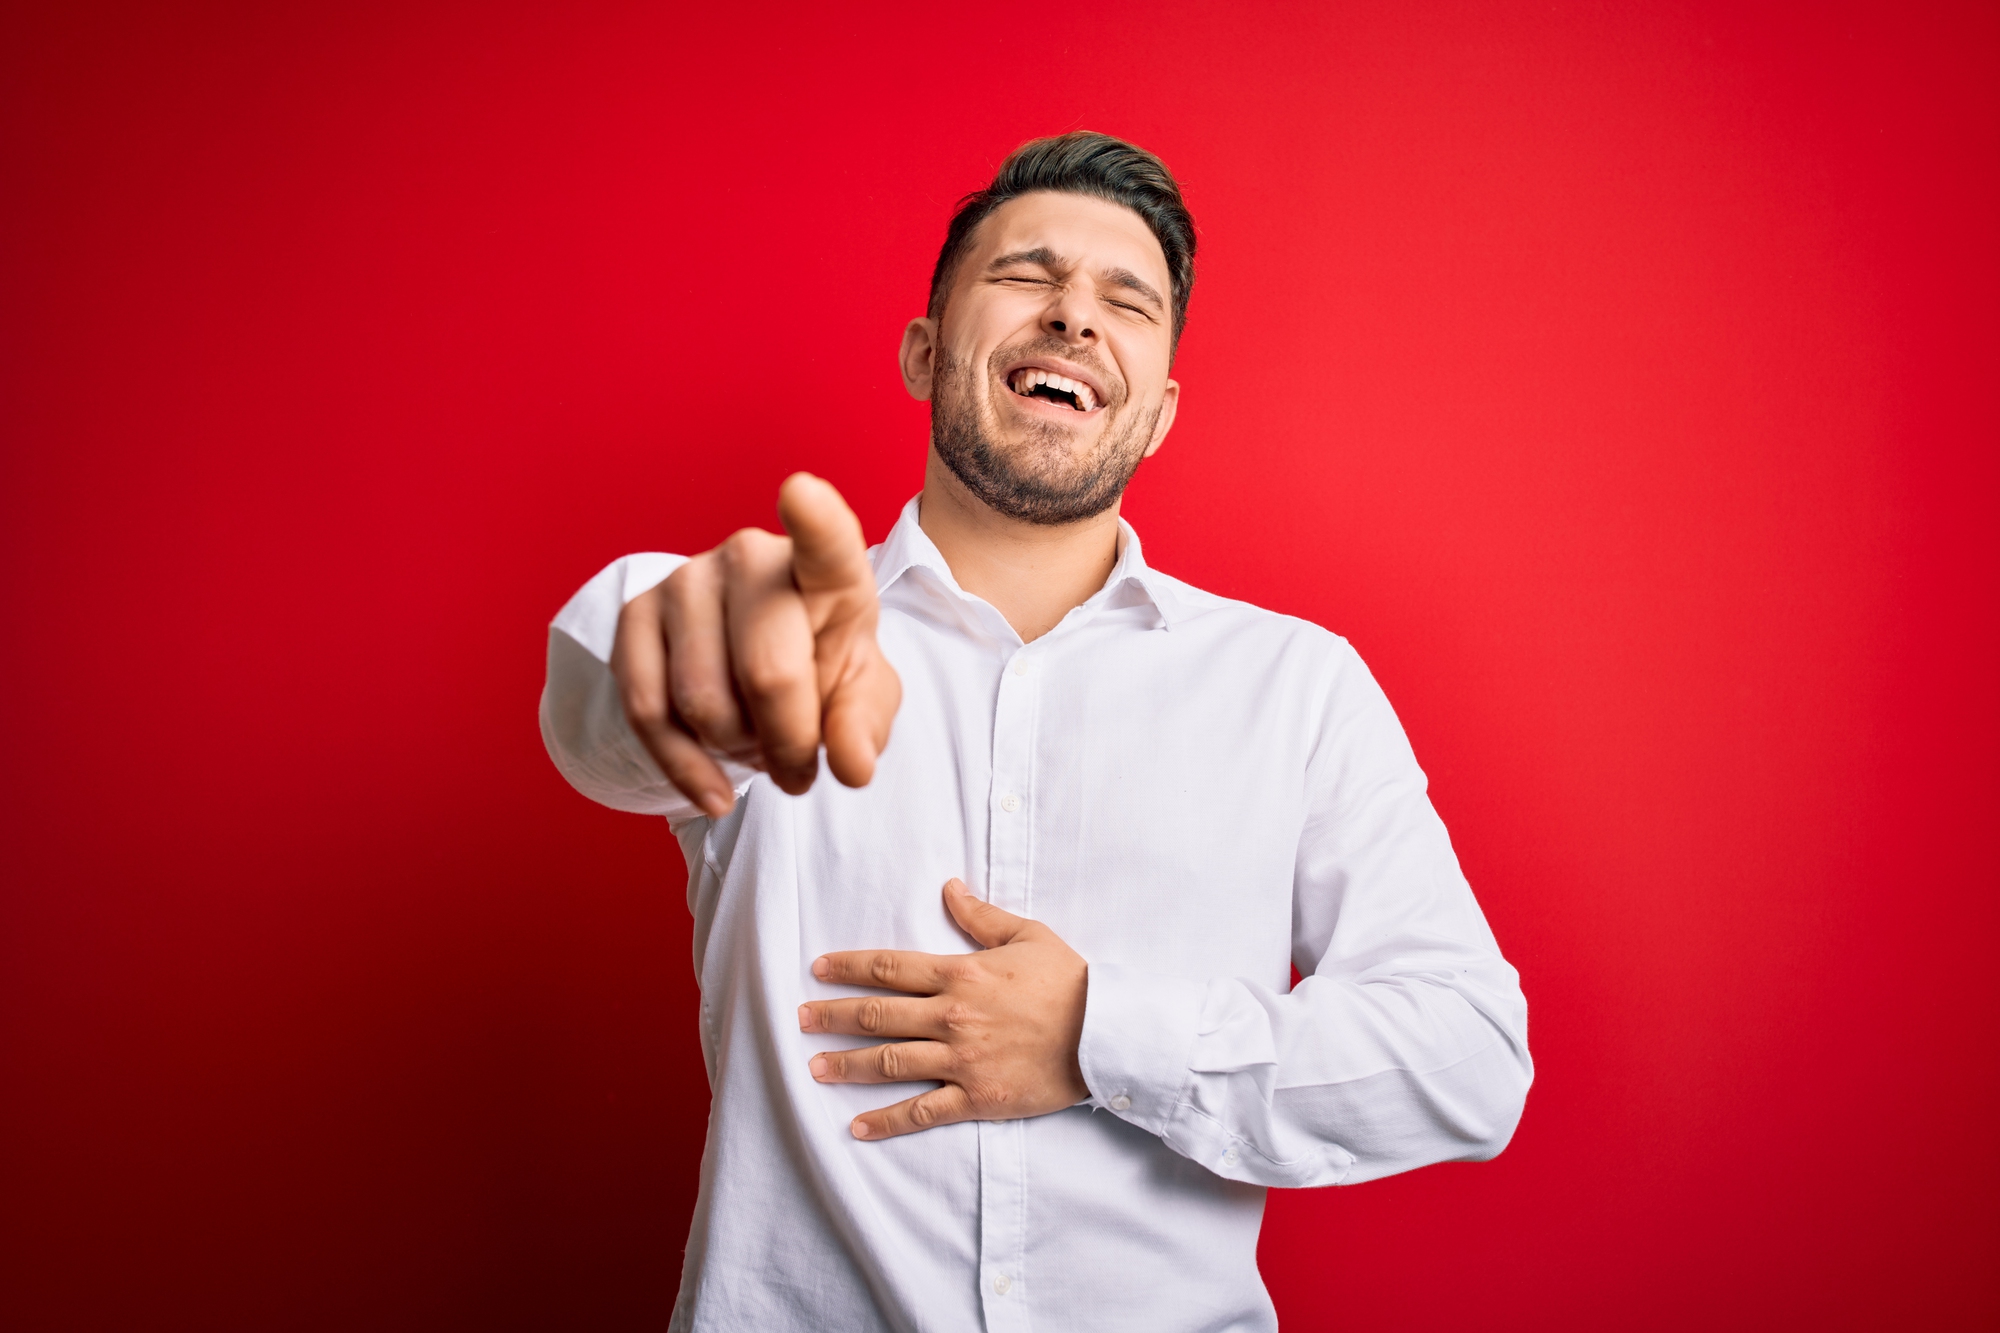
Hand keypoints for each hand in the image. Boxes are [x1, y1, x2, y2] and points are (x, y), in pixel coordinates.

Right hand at [610, 472, 900, 814]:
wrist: (753, 664)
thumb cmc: (819, 670)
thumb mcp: (859, 699)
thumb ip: (864, 726)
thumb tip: (851, 765)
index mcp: (826, 572)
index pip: (826, 544)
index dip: (815, 519)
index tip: (800, 492)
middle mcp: (751, 558)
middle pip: (768, 674)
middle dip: (789, 745)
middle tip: (799, 768)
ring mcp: (686, 580)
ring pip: (704, 703)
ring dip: (737, 753)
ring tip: (758, 747)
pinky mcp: (635, 614)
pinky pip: (648, 713)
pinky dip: (685, 769)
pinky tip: (713, 789)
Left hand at [799, 879, 1089, 1139]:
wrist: (1106, 1033)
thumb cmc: (1070, 981)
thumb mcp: (1027, 935)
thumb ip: (981, 916)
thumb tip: (949, 887)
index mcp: (961, 974)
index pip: (890, 968)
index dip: (849, 968)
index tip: (819, 970)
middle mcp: (952, 1017)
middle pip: (878, 1016)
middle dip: (833, 1017)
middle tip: (800, 1019)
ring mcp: (961, 1060)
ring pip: (889, 1063)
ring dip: (846, 1066)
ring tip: (814, 1068)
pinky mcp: (977, 1097)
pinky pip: (923, 1112)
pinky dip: (887, 1121)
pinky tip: (858, 1127)